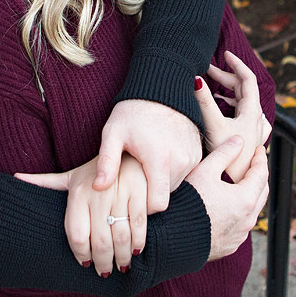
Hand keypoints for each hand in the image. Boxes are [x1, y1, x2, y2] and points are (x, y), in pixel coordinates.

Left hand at [16, 155, 147, 274]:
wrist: (128, 150)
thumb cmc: (96, 170)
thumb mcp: (71, 175)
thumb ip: (45, 181)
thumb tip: (15, 178)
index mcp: (78, 193)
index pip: (77, 235)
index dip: (81, 255)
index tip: (85, 264)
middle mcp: (98, 195)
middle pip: (100, 242)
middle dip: (102, 263)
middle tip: (104, 272)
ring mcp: (121, 194)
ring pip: (121, 237)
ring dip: (122, 257)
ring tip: (120, 266)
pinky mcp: (140, 193)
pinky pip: (139, 226)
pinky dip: (138, 243)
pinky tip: (136, 251)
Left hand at [93, 99, 200, 213]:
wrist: (163, 89)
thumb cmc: (134, 111)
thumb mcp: (114, 133)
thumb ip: (106, 161)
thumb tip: (97, 188)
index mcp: (159, 159)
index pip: (158, 204)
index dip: (143, 207)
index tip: (130, 199)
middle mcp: (181, 161)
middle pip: (166, 197)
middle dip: (150, 194)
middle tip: (134, 179)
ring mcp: (192, 158)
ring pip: (176, 186)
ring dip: (161, 183)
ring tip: (145, 167)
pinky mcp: (198, 154)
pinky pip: (185, 174)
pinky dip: (172, 173)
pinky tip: (158, 160)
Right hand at [185, 136, 268, 260]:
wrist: (173, 238)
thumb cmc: (188, 203)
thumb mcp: (205, 171)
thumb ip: (224, 153)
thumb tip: (238, 141)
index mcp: (245, 199)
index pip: (261, 174)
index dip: (261, 159)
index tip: (258, 150)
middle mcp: (247, 219)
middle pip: (262, 193)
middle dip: (259, 176)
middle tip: (253, 164)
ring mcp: (240, 234)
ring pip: (253, 210)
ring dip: (251, 195)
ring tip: (241, 183)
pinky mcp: (231, 245)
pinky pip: (242, 225)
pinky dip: (240, 212)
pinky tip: (229, 206)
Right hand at [196, 50, 272, 181]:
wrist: (233, 184)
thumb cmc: (226, 159)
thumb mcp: (212, 124)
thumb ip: (204, 100)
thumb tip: (195, 79)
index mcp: (252, 112)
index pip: (247, 78)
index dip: (236, 64)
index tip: (225, 54)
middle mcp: (257, 120)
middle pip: (245, 90)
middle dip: (227, 77)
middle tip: (209, 71)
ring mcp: (255, 130)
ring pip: (245, 102)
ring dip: (229, 92)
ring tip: (214, 88)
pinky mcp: (249, 139)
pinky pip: (244, 114)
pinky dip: (232, 105)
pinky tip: (222, 109)